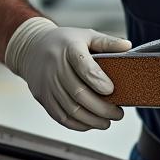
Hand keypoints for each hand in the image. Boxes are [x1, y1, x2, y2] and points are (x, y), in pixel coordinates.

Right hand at [5, 17, 131, 130]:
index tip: (111, 90)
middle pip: (79, 93)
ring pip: (70, 109)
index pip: (83, 66)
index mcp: (69, 48)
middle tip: (117, 113)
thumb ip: (107, 42)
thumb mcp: (85, 35)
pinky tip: (90, 123)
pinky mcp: (43, 97)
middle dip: (102, 108)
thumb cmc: (63, 42)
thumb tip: (127, 46)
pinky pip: (60, 116)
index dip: (97, 80)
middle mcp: (55, 67)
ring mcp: (47, 84)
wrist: (31, 48)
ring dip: (92, 120)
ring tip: (107, 122)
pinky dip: (77, 124)